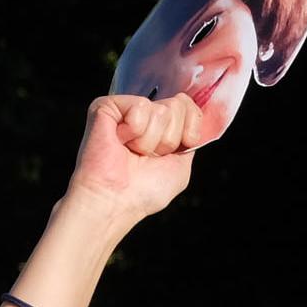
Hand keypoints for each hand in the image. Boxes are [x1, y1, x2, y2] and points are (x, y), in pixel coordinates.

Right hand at [62, 94, 209, 228]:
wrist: (115, 201)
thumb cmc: (143, 191)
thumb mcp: (181, 166)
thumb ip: (191, 138)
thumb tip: (199, 113)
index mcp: (161, 126)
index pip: (189, 105)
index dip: (190, 129)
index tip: (175, 151)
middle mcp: (145, 114)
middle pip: (179, 105)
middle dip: (169, 139)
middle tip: (146, 156)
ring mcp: (126, 108)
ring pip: (161, 110)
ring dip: (150, 140)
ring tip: (131, 152)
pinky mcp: (107, 106)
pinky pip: (141, 106)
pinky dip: (135, 131)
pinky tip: (120, 142)